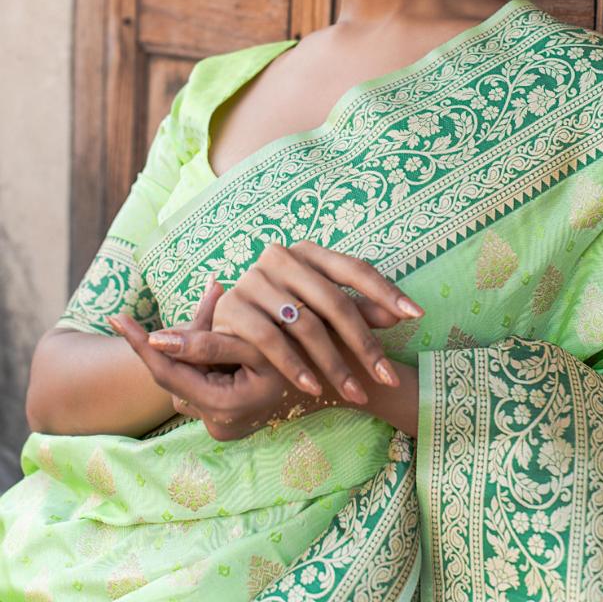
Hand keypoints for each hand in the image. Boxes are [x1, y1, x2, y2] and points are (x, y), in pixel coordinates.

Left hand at [110, 279, 303, 440]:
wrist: (345, 379)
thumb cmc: (308, 354)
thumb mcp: (257, 343)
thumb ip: (208, 341)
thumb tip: (159, 337)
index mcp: (225, 407)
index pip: (168, 373)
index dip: (141, 344)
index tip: (117, 317)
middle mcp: (220, 424)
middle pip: (173, 379)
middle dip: (159, 347)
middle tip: (129, 317)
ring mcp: (225, 423)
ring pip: (186, 381)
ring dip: (183, 354)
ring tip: (186, 326)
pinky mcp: (230, 414)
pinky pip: (201, 383)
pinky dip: (200, 362)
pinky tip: (203, 343)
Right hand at [179, 239, 424, 404]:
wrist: (227, 332)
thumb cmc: (285, 320)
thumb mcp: (324, 313)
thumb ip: (359, 311)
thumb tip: (402, 315)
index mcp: (308, 252)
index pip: (354, 268)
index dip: (387, 291)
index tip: (417, 315)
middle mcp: (280, 258)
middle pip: (333, 302)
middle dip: (364, 344)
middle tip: (388, 377)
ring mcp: (254, 280)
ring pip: (305, 325)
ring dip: (334, 364)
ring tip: (356, 393)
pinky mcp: (232, 306)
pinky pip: (270, 340)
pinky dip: (295, 367)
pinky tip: (314, 389)